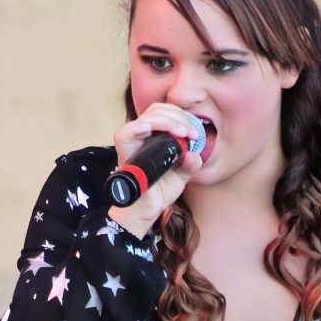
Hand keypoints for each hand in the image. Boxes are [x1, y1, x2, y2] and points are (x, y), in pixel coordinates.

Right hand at [108, 103, 202, 237]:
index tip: (195, 133)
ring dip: (169, 121)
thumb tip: (195, 154)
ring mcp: (131, 142)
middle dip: (178, 116)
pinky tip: (166, 132)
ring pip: (147, 117)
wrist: (147, 210)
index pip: (164, 113)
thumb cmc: (160, 190)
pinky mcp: (124, 151)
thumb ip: (191, 163)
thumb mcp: (183, 175)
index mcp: (154, 137)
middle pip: (156, 110)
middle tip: (192, 133)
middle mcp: (141, 136)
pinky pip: (129, 131)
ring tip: (184, 133)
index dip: (181, 116)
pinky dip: (148, 126)